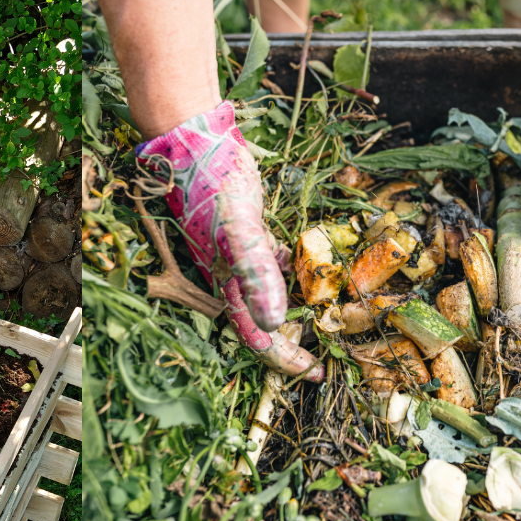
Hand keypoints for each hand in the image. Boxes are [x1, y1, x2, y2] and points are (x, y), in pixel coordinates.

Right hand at [139, 100, 319, 376]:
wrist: (196, 146)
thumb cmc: (212, 188)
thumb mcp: (239, 233)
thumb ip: (257, 275)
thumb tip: (276, 321)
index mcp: (229, 284)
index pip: (257, 336)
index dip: (285, 360)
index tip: (316, 374)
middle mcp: (233, 277)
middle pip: (264, 322)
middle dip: (292, 341)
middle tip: (324, 351)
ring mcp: (240, 255)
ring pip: (270, 295)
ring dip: (294, 308)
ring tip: (322, 317)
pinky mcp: (248, 233)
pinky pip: (272, 263)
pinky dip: (292, 271)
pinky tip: (306, 266)